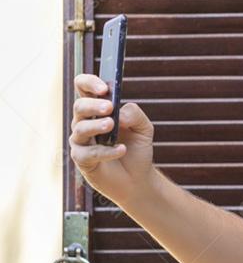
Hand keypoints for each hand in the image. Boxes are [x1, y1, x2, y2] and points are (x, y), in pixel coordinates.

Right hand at [69, 73, 156, 207]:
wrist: (138, 179)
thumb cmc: (137, 149)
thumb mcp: (144, 129)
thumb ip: (135, 115)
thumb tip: (119, 114)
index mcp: (97, 109)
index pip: (84, 88)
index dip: (89, 83)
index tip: (104, 88)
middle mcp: (84, 122)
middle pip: (79, 107)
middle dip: (93, 105)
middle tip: (109, 107)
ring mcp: (81, 141)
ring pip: (80, 128)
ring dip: (96, 125)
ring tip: (111, 125)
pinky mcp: (82, 160)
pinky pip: (88, 153)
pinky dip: (106, 151)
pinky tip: (121, 149)